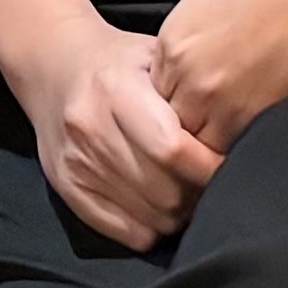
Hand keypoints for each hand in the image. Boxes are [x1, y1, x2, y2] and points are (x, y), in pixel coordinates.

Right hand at [15, 14, 222, 250]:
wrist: (51, 64)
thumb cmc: (118, 61)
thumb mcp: (154, 55)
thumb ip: (188, 90)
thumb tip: (236, 129)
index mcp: (114, 89)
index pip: (173, 149)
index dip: (210, 166)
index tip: (228, 163)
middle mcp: (90, 128)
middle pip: (165, 191)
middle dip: (198, 193)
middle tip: (209, 181)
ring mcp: (76, 162)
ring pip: (151, 216)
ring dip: (179, 212)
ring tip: (186, 190)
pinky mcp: (66, 186)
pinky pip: (125, 232)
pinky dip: (151, 227)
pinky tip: (158, 204)